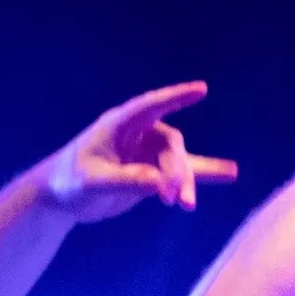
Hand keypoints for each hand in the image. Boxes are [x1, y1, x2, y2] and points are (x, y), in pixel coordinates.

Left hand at [43, 82, 238, 221]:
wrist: (63, 197)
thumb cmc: (71, 182)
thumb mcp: (93, 183)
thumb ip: (126, 181)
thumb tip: (159, 185)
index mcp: (120, 124)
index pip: (152, 106)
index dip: (176, 97)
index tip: (201, 89)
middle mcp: (139, 134)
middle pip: (170, 148)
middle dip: (175, 173)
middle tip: (173, 199)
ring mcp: (148, 153)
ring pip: (178, 164)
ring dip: (185, 183)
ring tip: (188, 206)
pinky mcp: (153, 172)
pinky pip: (181, 173)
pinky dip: (204, 175)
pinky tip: (231, 173)